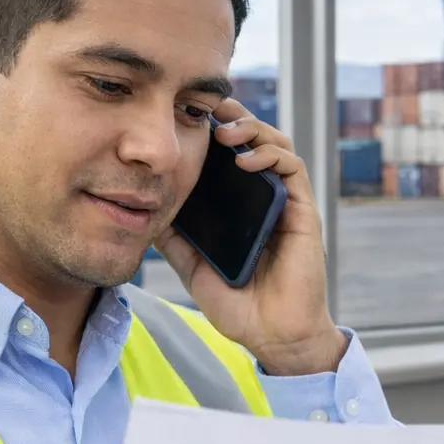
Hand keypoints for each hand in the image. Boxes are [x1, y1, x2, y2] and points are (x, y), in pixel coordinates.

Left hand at [154, 99, 347, 376]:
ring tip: (225, 131)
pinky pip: (293, 169)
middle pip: (254, 140)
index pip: (228, 155)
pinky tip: (245, 159)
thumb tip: (140, 207)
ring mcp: (286, 203)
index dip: (212, 130)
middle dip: (233, 117)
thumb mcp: (192, 265)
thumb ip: (174, 237)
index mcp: (240, 206)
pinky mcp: (303, 212)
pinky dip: (271, 155)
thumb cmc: (238, 304)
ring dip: (253, 129)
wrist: (272, 335)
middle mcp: (264, 198)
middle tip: (207, 108)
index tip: (186, 117)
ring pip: (277, 145)